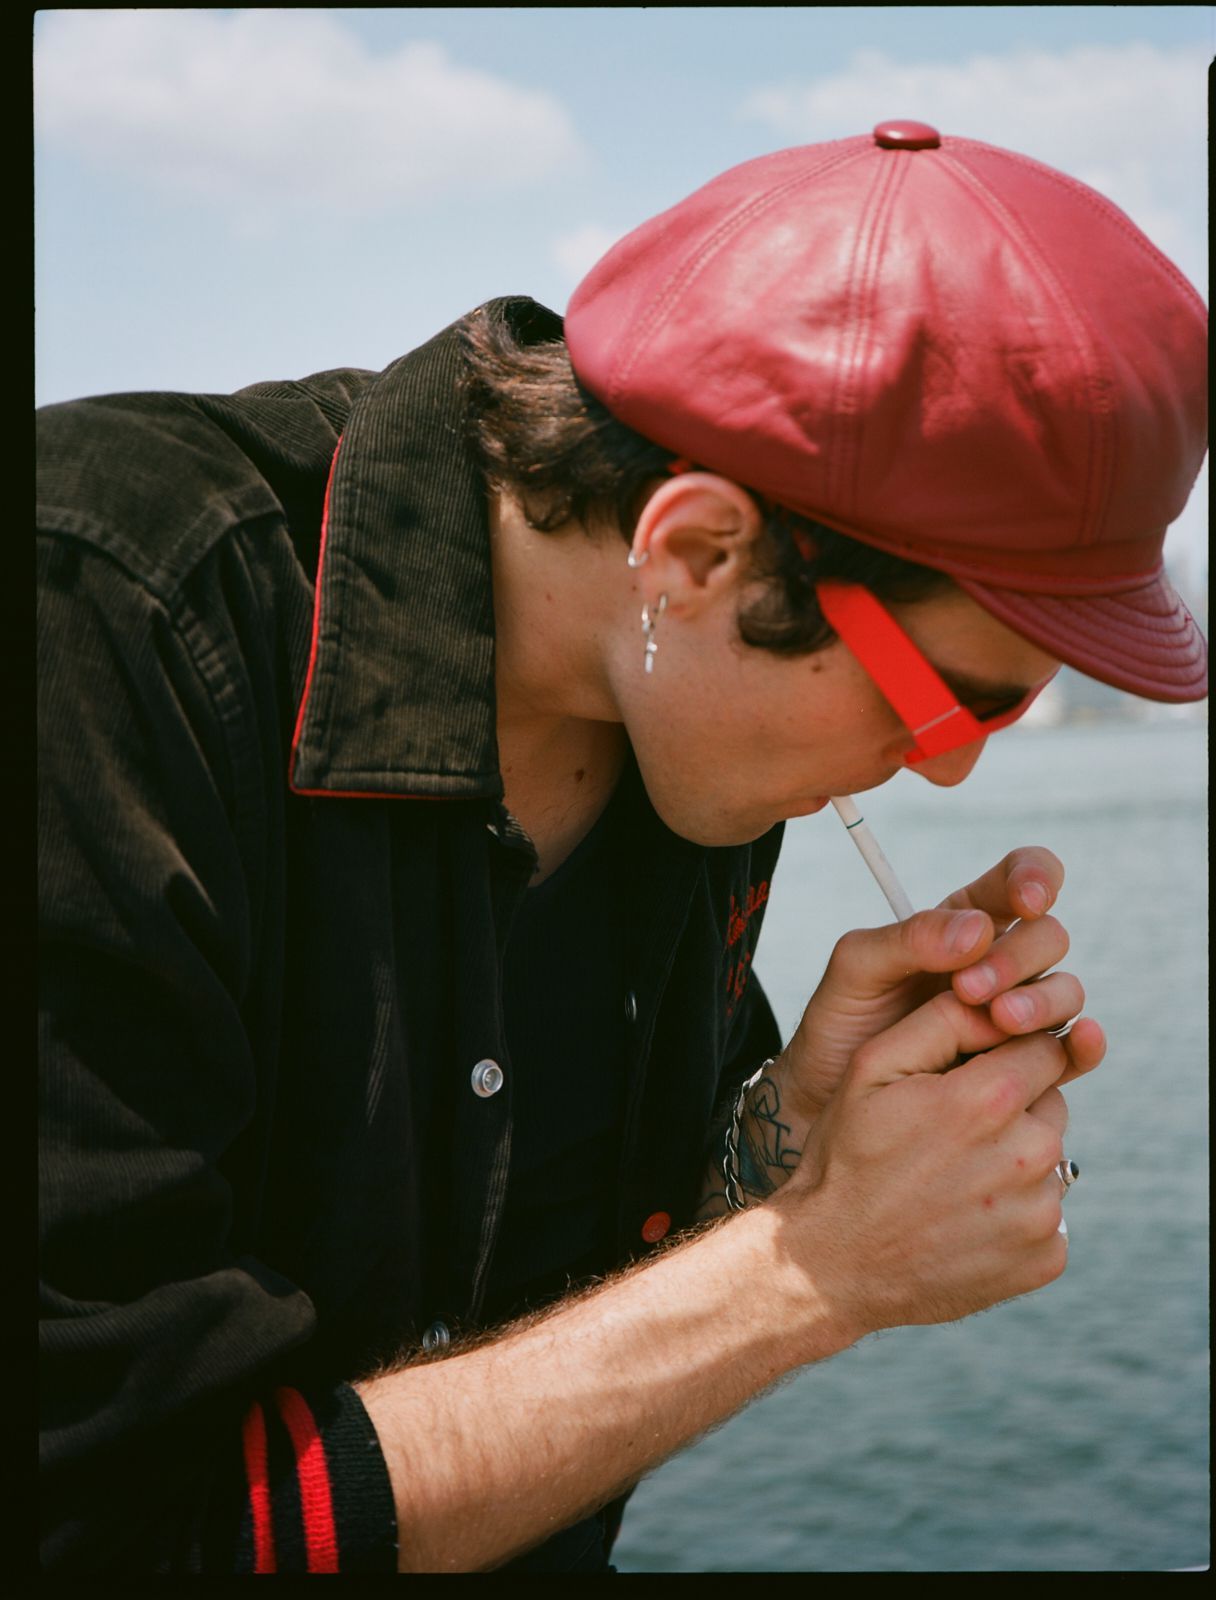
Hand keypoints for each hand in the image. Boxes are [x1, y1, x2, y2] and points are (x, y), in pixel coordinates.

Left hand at [770, 846, 1104, 1130]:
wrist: (831, 1098)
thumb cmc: (841, 1024)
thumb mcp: (857, 968)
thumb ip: (909, 939)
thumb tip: (979, 929)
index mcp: (962, 923)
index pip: (1021, 877)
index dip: (1036, 878)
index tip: (1026, 902)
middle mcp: (999, 963)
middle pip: (1047, 937)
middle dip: (1018, 957)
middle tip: (970, 989)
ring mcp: (1017, 1013)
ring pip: (1065, 990)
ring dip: (1041, 1001)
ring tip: (997, 1021)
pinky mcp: (1027, 1066)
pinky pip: (1072, 1049)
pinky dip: (1085, 1044)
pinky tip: (1079, 1043)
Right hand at [774, 978, 1101, 1336]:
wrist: (831, 1263)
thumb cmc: (847, 1155)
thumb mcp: (873, 1067)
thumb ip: (941, 1019)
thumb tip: (995, 996)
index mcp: (991, 1098)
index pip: (1045, 1046)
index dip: (1008, 1051)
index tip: (974, 1070)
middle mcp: (1030, 1156)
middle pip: (1052, 1100)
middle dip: (1014, 1104)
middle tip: (952, 1128)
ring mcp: (1042, 1214)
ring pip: (1050, 1157)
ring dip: (1015, 1157)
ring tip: (952, 1174)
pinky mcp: (1046, 1257)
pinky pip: (1049, 1213)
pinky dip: (1016, 1210)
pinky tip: (965, 1215)